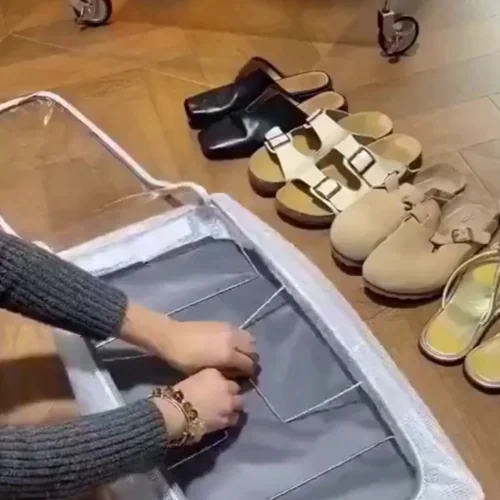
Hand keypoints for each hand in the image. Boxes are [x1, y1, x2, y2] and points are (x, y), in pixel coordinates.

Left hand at [122, 304, 257, 376]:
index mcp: (228, 354)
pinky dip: (241, 339)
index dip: (249, 373)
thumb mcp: (204, 371)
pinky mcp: (224, 323)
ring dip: (248, 347)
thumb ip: (224, 372)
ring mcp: (229, 329)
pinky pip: (240, 331)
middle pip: (253, 350)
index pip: (249, 364)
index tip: (245, 377)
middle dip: (251, 359)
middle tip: (243, 366)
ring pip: (250, 338)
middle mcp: (233, 340)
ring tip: (239, 354)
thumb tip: (237, 373)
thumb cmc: (184, 359)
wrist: (171, 336)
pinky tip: (231, 344)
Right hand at [152, 368, 242, 439]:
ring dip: (236, 405)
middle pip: (236, 388)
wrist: (177, 413)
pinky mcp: (228, 419)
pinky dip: (232, 417)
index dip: (223, 381)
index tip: (219, 386)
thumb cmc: (179, 394)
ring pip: (241, 403)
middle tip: (225, 397)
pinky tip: (226, 418)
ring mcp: (229, 403)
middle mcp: (226, 386)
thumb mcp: (194, 379)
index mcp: (215, 373)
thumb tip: (211, 385)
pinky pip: (235, 418)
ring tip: (228, 408)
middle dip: (232, 392)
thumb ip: (208, 380)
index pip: (226, 375)